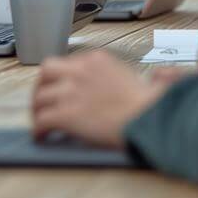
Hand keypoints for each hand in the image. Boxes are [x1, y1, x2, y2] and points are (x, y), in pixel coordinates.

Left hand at [30, 51, 166, 147]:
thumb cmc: (153, 107)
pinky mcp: (65, 114)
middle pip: (47, 72)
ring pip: (40, 97)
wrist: (150, 121)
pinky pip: (42, 120)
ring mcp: (70, 92)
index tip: (62, 88)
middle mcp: (79, 71)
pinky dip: (39, 129)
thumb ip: (142, 75)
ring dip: (38, 110)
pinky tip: (41, 136)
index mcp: (96, 60)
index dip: (62, 78)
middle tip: (43, 100)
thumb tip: (160, 75)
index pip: (69, 63)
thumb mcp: (147, 80)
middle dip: (42, 86)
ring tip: (40, 121)